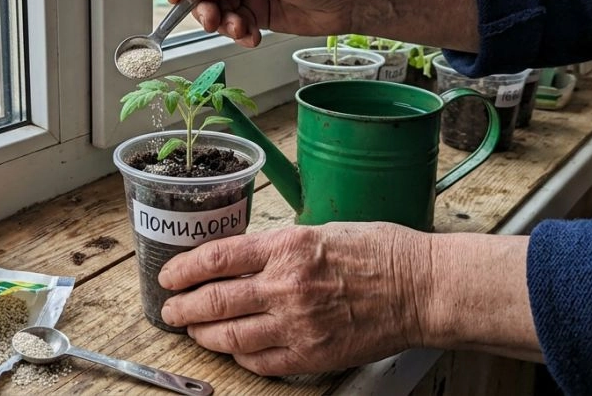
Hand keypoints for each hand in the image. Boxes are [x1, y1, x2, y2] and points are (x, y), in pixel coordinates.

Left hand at [157, 223, 431, 375]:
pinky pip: (261, 361)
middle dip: (182, 307)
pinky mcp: (312, 355)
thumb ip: (280, 246)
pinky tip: (234, 349)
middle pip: (214, 301)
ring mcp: (298, 324)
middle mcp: (286, 285)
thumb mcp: (323, 230)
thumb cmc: (380, 252)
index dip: (184, 269)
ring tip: (193, 330)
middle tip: (170, 310)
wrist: (422, 289)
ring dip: (203, 335)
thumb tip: (245, 258)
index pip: (217, 258)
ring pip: (230, 336)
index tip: (170, 275)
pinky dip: (240, 356)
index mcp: (287, 246)